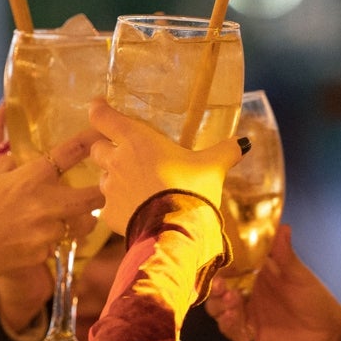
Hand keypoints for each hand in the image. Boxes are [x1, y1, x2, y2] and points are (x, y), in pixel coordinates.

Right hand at [0, 121, 104, 277]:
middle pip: (95, 198)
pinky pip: (56, 244)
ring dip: (79, 221)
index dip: (90, 141)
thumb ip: (5, 164)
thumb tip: (13, 152)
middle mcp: (46, 204)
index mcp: (31, 177)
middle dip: (104, 192)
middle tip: (105, 189)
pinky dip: (50, 241)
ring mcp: (47, 232)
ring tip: (68, 217)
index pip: (71, 152)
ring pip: (81, 226)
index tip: (102, 136)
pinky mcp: (42, 254)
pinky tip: (33, 239)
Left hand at [88, 99, 244, 233]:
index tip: (99, 107)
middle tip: (125, 155)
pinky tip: (136, 213)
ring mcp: (110, 189)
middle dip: (107, 149)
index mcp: (136, 140)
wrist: (178, 233)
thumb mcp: (213, 167)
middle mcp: (117, 161)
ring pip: (102, 178)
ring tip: (136, 187)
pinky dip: (119, 208)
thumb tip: (243, 143)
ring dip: (114, 180)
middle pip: (97, 148)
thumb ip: (225, 151)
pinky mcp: (109, 214)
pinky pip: (107, 208)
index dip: (99, 110)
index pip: (103, 116)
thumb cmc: (192, 190)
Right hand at [205, 225, 340, 340]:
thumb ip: (285, 255)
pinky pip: (229, 329)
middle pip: (218, 287)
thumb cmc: (313, 299)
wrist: (327, 333)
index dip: (219, 262)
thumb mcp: (299, 275)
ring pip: (218, 307)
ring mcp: (245, 313)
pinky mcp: (247, 333)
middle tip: (219, 283)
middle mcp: (245, 292)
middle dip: (214, 285)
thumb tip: (283, 227)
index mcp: (255, 274)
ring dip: (219, 303)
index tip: (216, 258)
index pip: (229, 265)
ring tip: (230, 299)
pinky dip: (227, 323)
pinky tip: (231, 316)